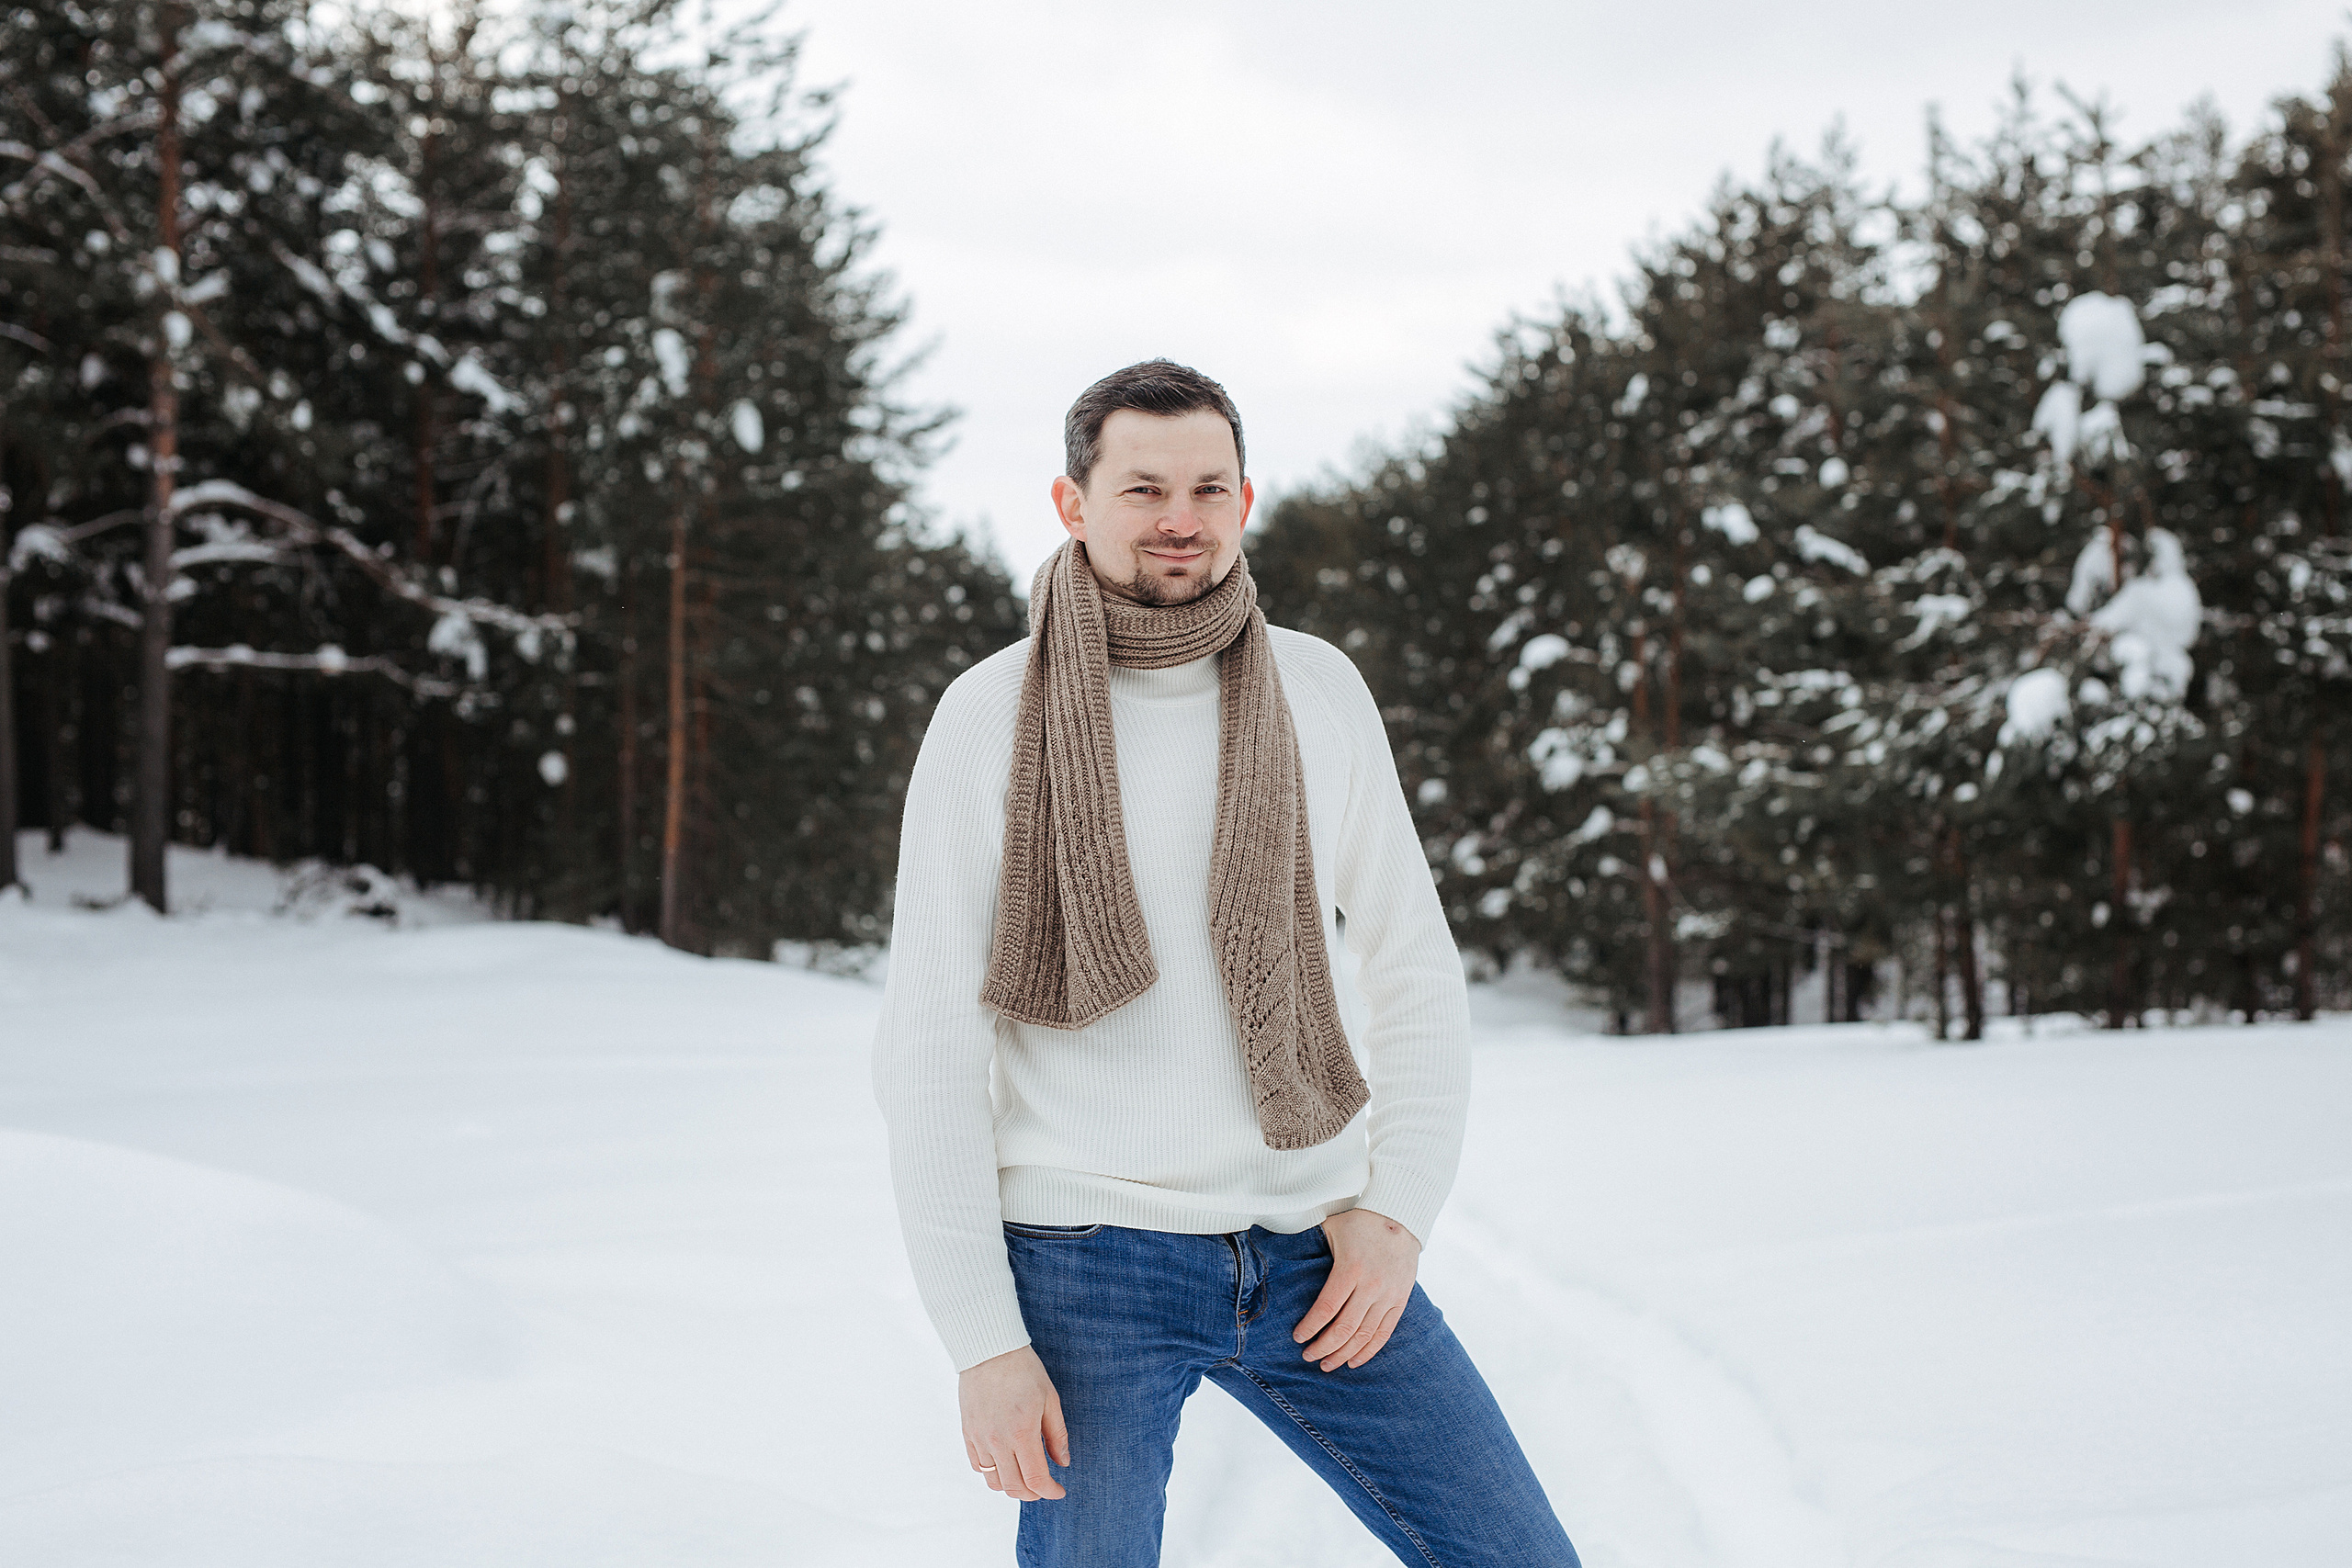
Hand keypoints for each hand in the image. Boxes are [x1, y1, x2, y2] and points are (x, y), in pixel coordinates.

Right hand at [959, 1344, 1069, 1500]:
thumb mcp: (1050, 1399)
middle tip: (1045, 1487)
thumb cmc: (1024, 1371)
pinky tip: (1005, 1463)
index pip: (1036, 1479)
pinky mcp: (967, 1433)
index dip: (1050, 1491)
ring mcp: (979, 1438)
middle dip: (1033, 1494)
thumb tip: (1062, 1463)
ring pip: (994, 1481)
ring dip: (1012, 1486)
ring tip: (1025, 1477)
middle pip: (1014, 1487)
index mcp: (1022, 1433)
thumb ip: (1057, 1435)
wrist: (990, 1350)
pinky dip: (993, 1473)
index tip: (1059, 1490)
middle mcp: (998, 1441)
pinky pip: (978, 1466)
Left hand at [1294, 1207, 1420, 1371]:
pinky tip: (1354, 1361)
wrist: (1400, 1216)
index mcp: (1350, 1269)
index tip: (1298, 1337)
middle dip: (1324, 1347)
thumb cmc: (1359, 1222)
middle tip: (1308, 1356)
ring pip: (1364, 1336)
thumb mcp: (1330, 1228)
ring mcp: (1388, 1295)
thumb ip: (1308, 1245)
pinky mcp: (1400, 1300)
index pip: (1327, 1309)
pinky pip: (1384, 1333)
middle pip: (1345, 1328)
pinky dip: (1369, 1350)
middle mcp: (1371, 1286)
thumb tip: (1274, 1254)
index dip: (1311, 1327)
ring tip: (1327, 1364)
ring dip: (1344, 1354)